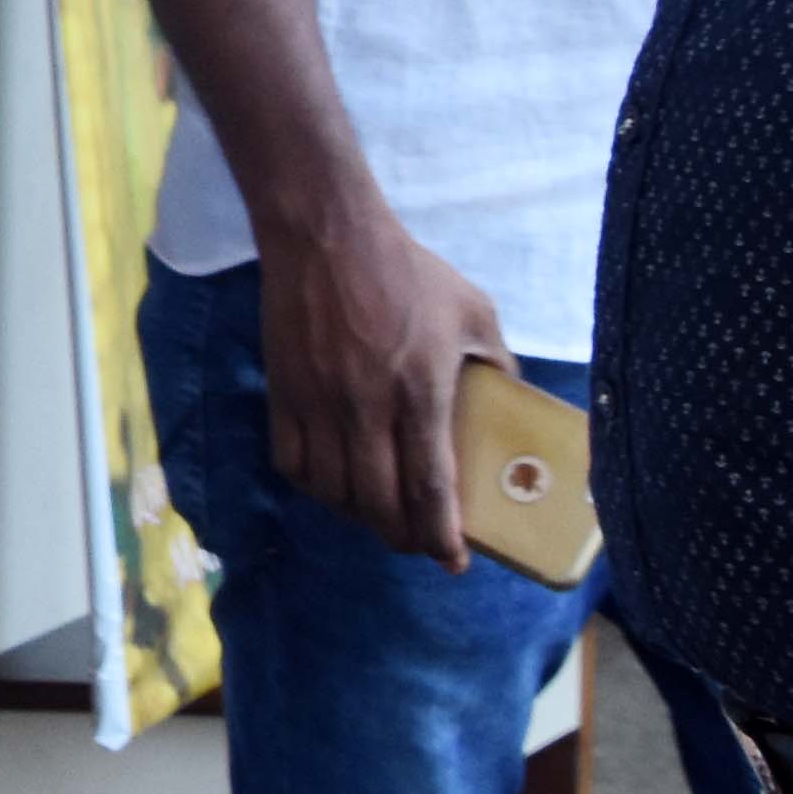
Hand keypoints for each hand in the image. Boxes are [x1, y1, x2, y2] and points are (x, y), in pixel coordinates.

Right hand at [257, 191, 507, 564]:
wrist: (325, 233)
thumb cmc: (406, 270)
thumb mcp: (473, 310)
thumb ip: (495, 361)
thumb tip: (509, 401)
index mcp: (420, 389)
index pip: (429, 486)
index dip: (441, 534)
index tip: (453, 560)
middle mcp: (366, 406)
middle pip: (378, 503)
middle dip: (402, 536)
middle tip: (419, 540)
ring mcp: (318, 401)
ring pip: (332, 492)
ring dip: (358, 516)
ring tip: (378, 516)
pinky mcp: (283, 391)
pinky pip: (292, 463)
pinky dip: (314, 487)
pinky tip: (332, 484)